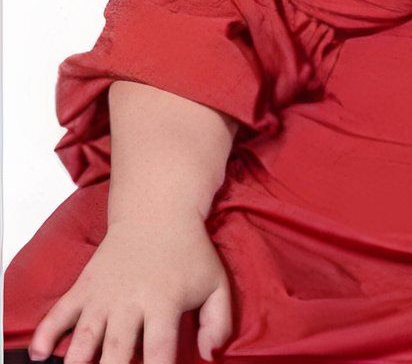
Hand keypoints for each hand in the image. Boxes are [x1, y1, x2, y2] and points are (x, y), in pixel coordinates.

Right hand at [29, 216, 231, 363]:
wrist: (156, 215)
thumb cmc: (190, 254)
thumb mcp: (217, 283)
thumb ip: (218, 322)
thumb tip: (209, 356)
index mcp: (165, 301)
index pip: (160, 347)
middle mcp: (130, 300)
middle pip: (117, 346)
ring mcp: (103, 295)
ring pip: (85, 335)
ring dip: (78, 359)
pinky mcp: (83, 288)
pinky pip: (59, 313)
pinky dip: (46, 334)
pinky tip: (40, 354)